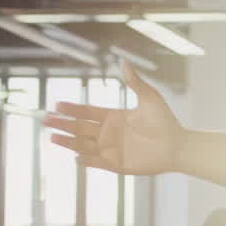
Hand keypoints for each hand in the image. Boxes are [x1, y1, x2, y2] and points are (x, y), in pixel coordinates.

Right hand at [45, 62, 186, 174]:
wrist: (178, 145)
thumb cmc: (166, 121)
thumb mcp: (150, 98)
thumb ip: (135, 82)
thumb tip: (123, 61)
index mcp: (114, 117)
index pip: (87, 112)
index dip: (72, 109)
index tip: (57, 104)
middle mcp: (109, 133)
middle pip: (81, 128)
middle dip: (63, 124)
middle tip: (46, 120)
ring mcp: (112, 149)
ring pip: (84, 145)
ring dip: (69, 142)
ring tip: (52, 137)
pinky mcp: (118, 164)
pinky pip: (98, 162)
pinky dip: (87, 160)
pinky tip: (76, 156)